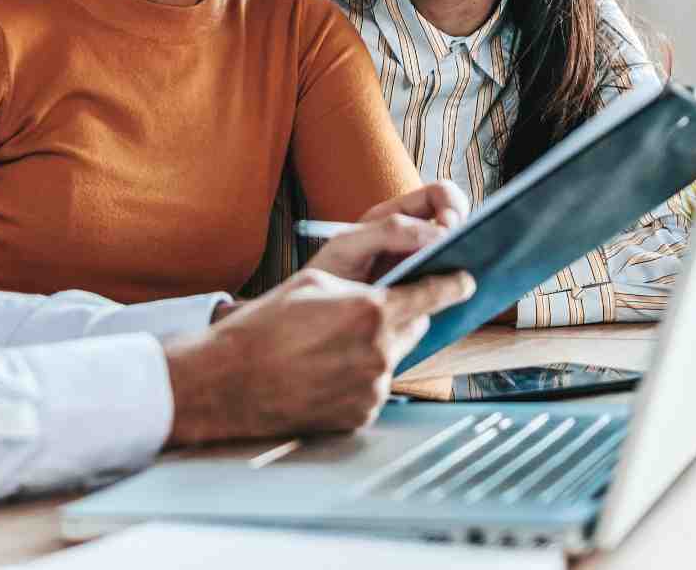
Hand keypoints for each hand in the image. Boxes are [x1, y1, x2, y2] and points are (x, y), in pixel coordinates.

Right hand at [162, 266, 474, 445]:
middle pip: (415, 327)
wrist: (229, 383)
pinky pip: (373, 387)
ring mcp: (373, 388)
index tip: (466, 281)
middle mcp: (380, 353)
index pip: (434, 294)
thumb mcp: (315, 282)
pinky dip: (359, 377)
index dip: (453, 284)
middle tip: (364, 313)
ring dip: (374, 348)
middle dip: (401, 317)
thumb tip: (395, 289)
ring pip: (392, 358)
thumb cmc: (264, 329)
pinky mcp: (361, 414)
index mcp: (372, 311)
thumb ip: (364, 283)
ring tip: (328, 346)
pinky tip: (325, 371)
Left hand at [301, 180, 467, 283]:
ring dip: (466, 259)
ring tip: (466, 271)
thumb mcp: (349, 245)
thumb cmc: (326, 274)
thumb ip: (389, 230)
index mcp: (396, 217)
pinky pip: (450, 285)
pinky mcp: (423, 293)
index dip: (453, 205)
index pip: (439, 195)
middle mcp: (412, 238)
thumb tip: (438, 233)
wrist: (314, 315)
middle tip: (460, 250)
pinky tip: (456, 293)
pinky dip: (457, 286)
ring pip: (457, 254)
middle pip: (458, 222)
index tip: (451, 228)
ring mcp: (420, 265)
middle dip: (466, 230)